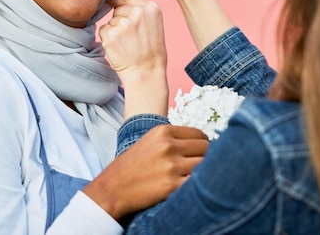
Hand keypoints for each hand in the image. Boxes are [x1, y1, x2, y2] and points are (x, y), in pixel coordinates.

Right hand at [83, 125, 208, 219]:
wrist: (112, 188)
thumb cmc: (132, 166)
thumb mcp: (150, 141)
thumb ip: (173, 139)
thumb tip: (202, 143)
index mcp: (163, 131)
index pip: (199, 134)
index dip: (204, 145)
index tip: (202, 153)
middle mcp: (168, 145)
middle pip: (206, 148)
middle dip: (207, 158)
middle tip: (203, 166)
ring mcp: (171, 166)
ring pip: (205, 165)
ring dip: (205, 172)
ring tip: (199, 178)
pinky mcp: (171, 185)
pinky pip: (197, 183)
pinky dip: (197, 186)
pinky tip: (191, 187)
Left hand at [99, 0, 168, 116]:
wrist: (147, 73)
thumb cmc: (151, 51)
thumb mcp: (154, 24)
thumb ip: (140, 11)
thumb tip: (113, 0)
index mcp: (152, 7)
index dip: (121, 8)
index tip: (124, 18)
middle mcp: (138, 12)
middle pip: (117, 10)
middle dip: (120, 21)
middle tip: (131, 38)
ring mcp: (124, 23)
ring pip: (110, 22)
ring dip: (114, 32)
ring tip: (127, 45)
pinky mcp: (111, 34)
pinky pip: (103, 31)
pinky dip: (107, 40)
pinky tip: (119, 48)